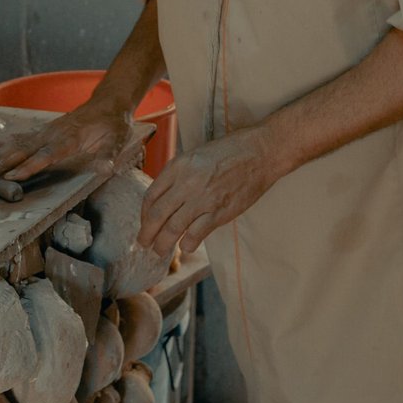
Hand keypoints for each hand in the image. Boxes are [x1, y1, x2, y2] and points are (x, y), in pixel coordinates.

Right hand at [0, 101, 132, 182]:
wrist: (106, 104)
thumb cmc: (111, 126)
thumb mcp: (117, 140)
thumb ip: (109, 154)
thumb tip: (106, 169)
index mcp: (69, 140)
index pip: (46, 155)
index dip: (28, 167)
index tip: (11, 177)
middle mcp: (51, 135)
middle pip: (23, 151)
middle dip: (1, 164)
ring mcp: (44, 132)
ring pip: (15, 144)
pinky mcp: (40, 131)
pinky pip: (16, 139)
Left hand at [139, 126, 286, 255]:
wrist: (260, 153)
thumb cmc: (228, 151)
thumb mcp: (194, 156)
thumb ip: (178, 175)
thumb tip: (165, 198)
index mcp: (177, 167)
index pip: (150, 196)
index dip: (143, 214)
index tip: (145, 222)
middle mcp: (186, 183)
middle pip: (157, 215)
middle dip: (147, 233)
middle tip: (143, 243)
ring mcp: (203, 199)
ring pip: (173, 228)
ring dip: (163, 244)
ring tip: (159, 251)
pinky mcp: (220, 212)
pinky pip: (197, 234)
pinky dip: (188, 244)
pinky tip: (186, 247)